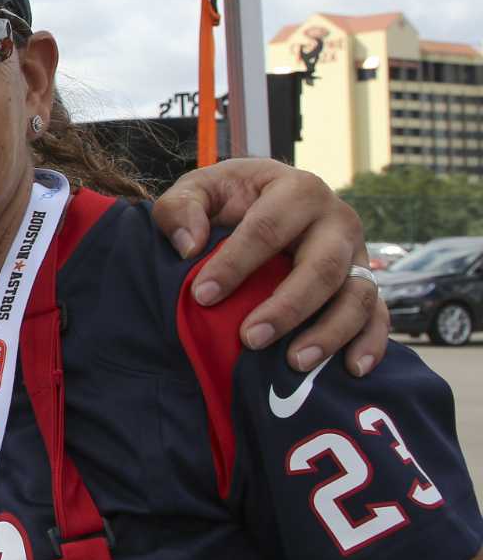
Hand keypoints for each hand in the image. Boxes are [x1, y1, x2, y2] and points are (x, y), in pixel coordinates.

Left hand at [154, 158, 387, 375]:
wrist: (266, 201)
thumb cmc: (228, 200)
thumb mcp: (198, 191)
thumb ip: (181, 208)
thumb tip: (189, 246)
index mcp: (297, 190)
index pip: (266, 229)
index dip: (234, 264)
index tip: (203, 296)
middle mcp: (337, 220)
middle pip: (321, 268)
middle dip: (287, 308)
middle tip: (250, 339)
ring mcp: (358, 254)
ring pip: (356, 295)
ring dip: (329, 333)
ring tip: (294, 363)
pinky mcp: (367, 282)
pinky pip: (378, 315)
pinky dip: (371, 343)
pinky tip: (352, 369)